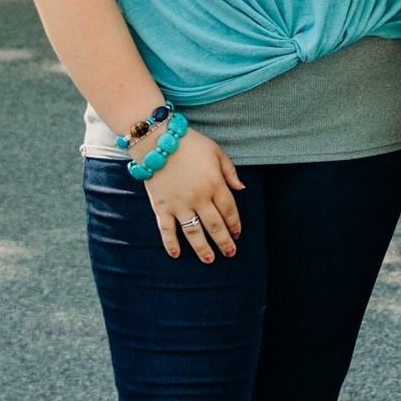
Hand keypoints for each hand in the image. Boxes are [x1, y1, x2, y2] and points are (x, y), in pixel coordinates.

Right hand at [144, 130, 243, 262]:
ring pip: (194, 232)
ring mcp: (179, 204)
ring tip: (210, 260)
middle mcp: (199, 198)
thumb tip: (242, 189)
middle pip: (215, 226)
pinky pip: (166, 230)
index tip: (238, 234)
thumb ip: (230, 171)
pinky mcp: (161, 207)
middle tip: (230, 253)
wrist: (158, 140)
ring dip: (202, 248)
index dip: (235, 224)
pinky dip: (170, 244)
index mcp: (215, 183)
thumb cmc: (190, 143)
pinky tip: (176, 254)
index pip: (229, 210)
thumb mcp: (216, 151)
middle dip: (224, 241)